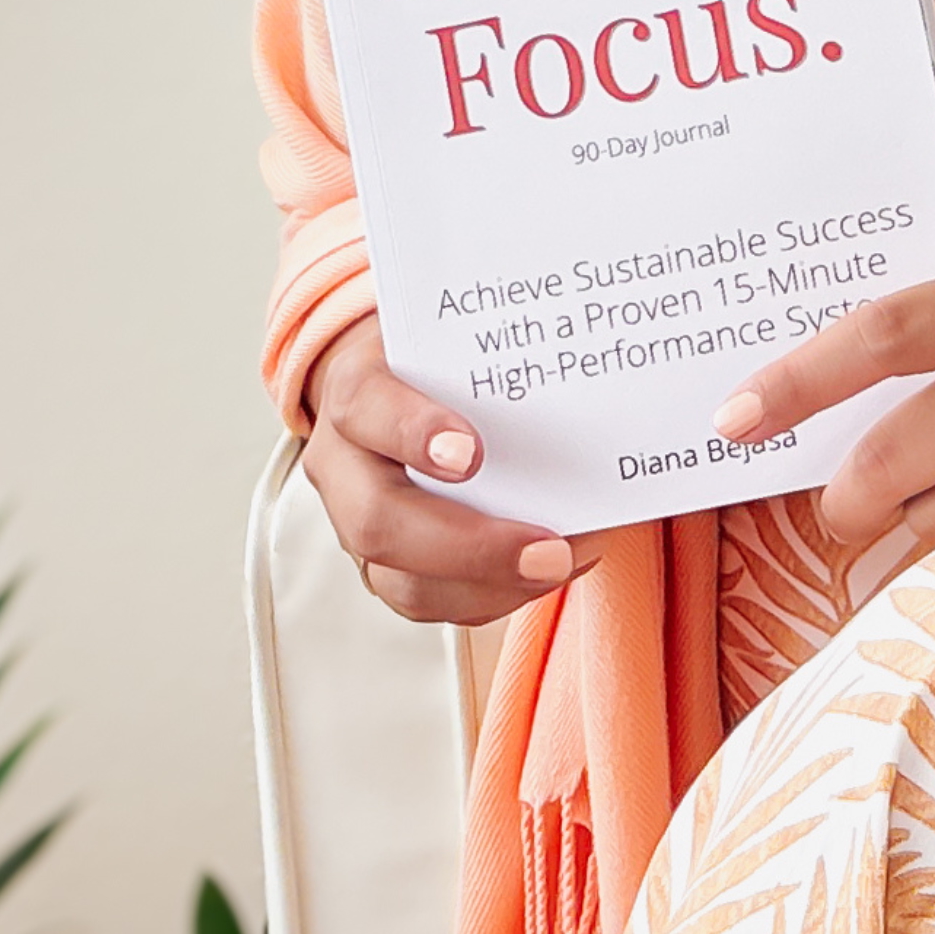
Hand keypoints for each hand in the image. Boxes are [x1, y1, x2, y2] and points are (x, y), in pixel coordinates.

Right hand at [300, 313, 576, 623]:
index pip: (367, 408)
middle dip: (468, 546)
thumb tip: (591, 371)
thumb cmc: (441, 355)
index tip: (471, 453)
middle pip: (376, 522)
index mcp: (356, 388)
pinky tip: (556, 570)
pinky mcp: (384, 566)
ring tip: (562, 566)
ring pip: (402, 582)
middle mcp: (343, 463)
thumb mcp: (456, 331)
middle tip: (548, 550)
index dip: (412, 432)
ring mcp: (356, 522)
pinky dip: (497, 596)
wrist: (398, 378)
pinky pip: (432, 602)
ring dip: (491, 586)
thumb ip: (502, 343)